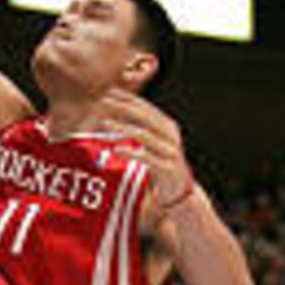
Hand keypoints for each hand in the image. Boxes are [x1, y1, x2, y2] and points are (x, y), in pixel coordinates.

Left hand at [99, 88, 193, 207]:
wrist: (180, 192)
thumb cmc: (162, 165)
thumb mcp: (154, 144)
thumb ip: (141, 130)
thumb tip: (118, 117)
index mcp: (167, 127)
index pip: (146, 107)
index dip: (128, 98)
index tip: (109, 91)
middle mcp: (170, 136)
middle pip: (145, 117)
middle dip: (123, 107)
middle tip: (104, 100)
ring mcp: (170, 151)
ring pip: (144, 135)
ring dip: (122, 127)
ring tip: (104, 123)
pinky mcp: (167, 168)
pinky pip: (146, 158)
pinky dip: (131, 152)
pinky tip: (115, 149)